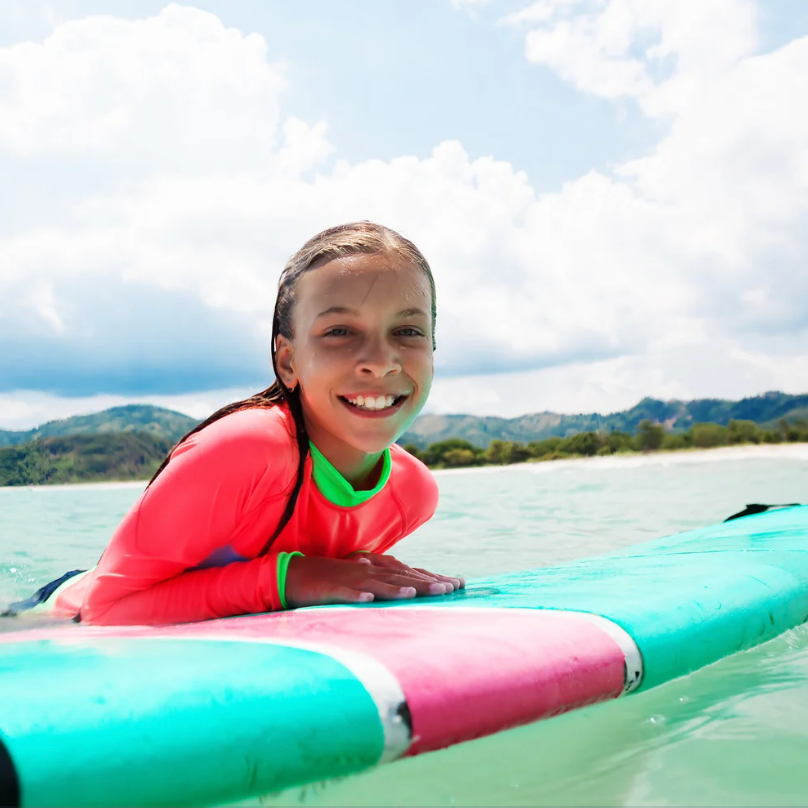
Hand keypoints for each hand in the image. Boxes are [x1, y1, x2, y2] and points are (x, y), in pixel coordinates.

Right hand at [284, 554, 463, 608]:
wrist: (294, 574)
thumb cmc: (331, 579)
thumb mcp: (361, 580)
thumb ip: (383, 583)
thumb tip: (409, 587)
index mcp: (376, 570)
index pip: (410, 573)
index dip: (433, 578)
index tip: (457, 584)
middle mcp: (367, 571)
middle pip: (400, 577)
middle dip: (425, 583)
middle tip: (449, 589)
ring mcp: (349, 580)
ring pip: (377, 584)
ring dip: (396, 588)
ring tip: (415, 593)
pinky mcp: (330, 589)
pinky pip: (345, 593)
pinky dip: (357, 595)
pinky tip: (368, 599)